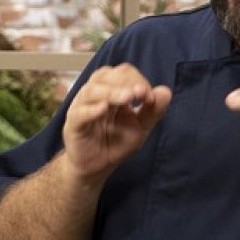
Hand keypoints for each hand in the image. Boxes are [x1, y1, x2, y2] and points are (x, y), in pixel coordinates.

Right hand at [61, 65, 171, 182]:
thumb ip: (153, 111)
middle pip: (105, 75)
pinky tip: (103, 109)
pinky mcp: (73, 125)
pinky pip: (79, 113)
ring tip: (127, 98)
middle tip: (140, 95)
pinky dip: (91, 109)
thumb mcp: (141, 127)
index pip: (123, 73)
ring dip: (111, 92)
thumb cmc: (116, 143)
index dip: (137, 80)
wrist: (97, 167)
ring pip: (91, 90)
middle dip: (125, 82)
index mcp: (111, 90)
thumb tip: (166, 91)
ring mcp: (81, 107)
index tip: (149, 97)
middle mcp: (95, 94)